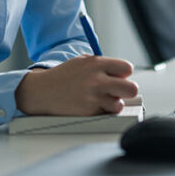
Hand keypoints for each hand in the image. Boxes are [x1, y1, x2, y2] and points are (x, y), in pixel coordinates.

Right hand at [14, 55, 137, 116]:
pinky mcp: (89, 112)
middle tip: (116, 91)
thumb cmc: (64, 76)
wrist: (43, 91)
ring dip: (112, 103)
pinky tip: (90, 105)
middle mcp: (97, 80)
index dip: (123, 74)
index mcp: (96, 63)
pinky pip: (106, 114)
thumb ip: (103, 66)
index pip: (127, 68)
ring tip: (99, 99)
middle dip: (127, 91)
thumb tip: (124, 75)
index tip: (117, 77)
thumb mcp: (82, 62)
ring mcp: (93, 97)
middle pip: (131, 88)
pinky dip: (101, 111)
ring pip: (119, 104)